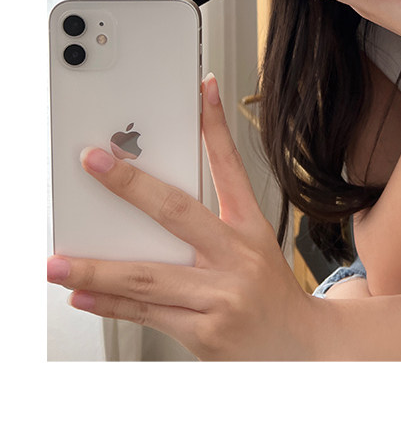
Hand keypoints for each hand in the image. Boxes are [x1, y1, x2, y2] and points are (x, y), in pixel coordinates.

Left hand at [47, 74, 315, 360]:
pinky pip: (147, 314)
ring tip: (59, 261)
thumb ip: (208, 227)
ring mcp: (221, 296)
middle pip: (177, 212)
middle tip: (95, 162)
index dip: (216, 124)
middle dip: (131, 184)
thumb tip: (146, 207)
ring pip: (148, 275)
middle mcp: (236, 256)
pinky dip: (110, 305)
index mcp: (250, 228)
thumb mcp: (253, 248)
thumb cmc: (269, 294)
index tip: (201, 88)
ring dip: (97, 267)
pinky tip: (83, 295)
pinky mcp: (205, 332)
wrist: (302, 350)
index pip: (230, 166)